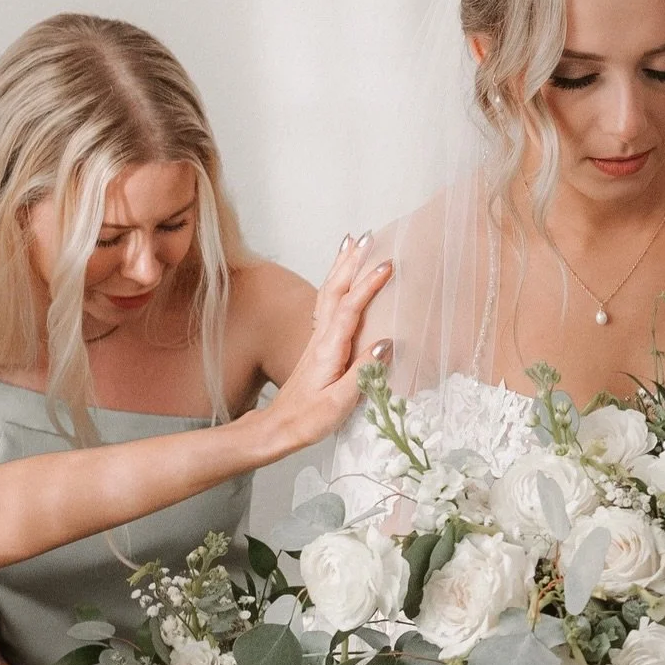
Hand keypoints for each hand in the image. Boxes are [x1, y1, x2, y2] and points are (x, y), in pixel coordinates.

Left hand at [260, 238, 393, 454]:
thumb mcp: (339, 402)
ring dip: (340, 266)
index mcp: (329, 349)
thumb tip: (386, 342)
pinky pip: (327, 303)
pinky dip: (335, 283)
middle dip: (351, 262)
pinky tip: (341, 277)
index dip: (367, 286)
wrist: (277, 428)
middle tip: (368, 236)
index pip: (350, 308)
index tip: (387, 265)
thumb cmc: (307, 420)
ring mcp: (317, 339)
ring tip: (352, 243)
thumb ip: (363, 372)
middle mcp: (321, 338)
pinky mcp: (318, 345)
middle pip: (335, 290)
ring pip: (328, 293)